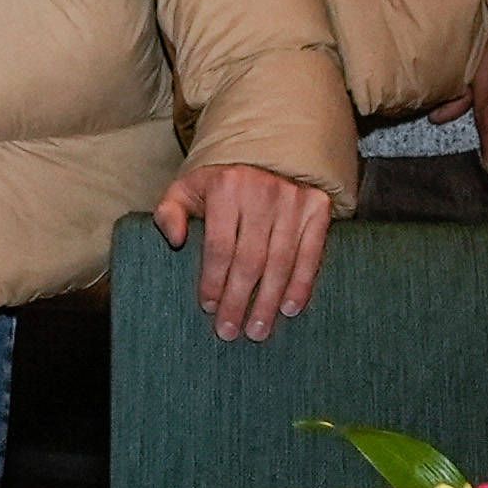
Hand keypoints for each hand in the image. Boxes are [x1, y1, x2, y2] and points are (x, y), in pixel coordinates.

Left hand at [155, 164, 332, 341]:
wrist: (265, 155)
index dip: (214, 281)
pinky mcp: (317, 208)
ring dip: (268, 301)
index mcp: (225, 186)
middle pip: (250, 259)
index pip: (219, 245)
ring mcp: (293, 200)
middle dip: (239, 301)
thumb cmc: (219, 183)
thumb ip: (170, 212)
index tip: (209, 308)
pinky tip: (289, 308)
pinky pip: (311, 253)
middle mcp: (262, 192)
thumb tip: (174, 239)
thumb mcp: (187, 189)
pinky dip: (301, 283)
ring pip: (280, 262)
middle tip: (231, 332)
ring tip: (258, 330)